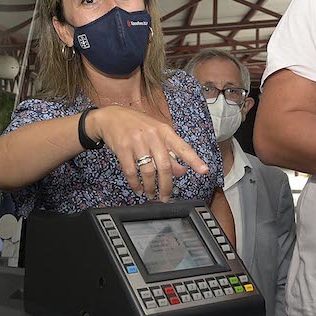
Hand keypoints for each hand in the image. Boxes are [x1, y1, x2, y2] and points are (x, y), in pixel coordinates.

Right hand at [85, 106, 208, 201]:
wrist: (111, 117)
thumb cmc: (137, 125)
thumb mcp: (156, 134)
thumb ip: (170, 153)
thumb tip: (182, 171)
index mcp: (164, 131)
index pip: (183, 147)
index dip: (194, 160)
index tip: (204, 171)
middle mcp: (153, 136)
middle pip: (165, 166)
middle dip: (166, 186)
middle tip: (165, 198)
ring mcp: (137, 142)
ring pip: (148, 171)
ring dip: (150, 187)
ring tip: (151, 195)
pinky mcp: (122, 148)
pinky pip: (131, 172)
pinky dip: (135, 184)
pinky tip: (138, 189)